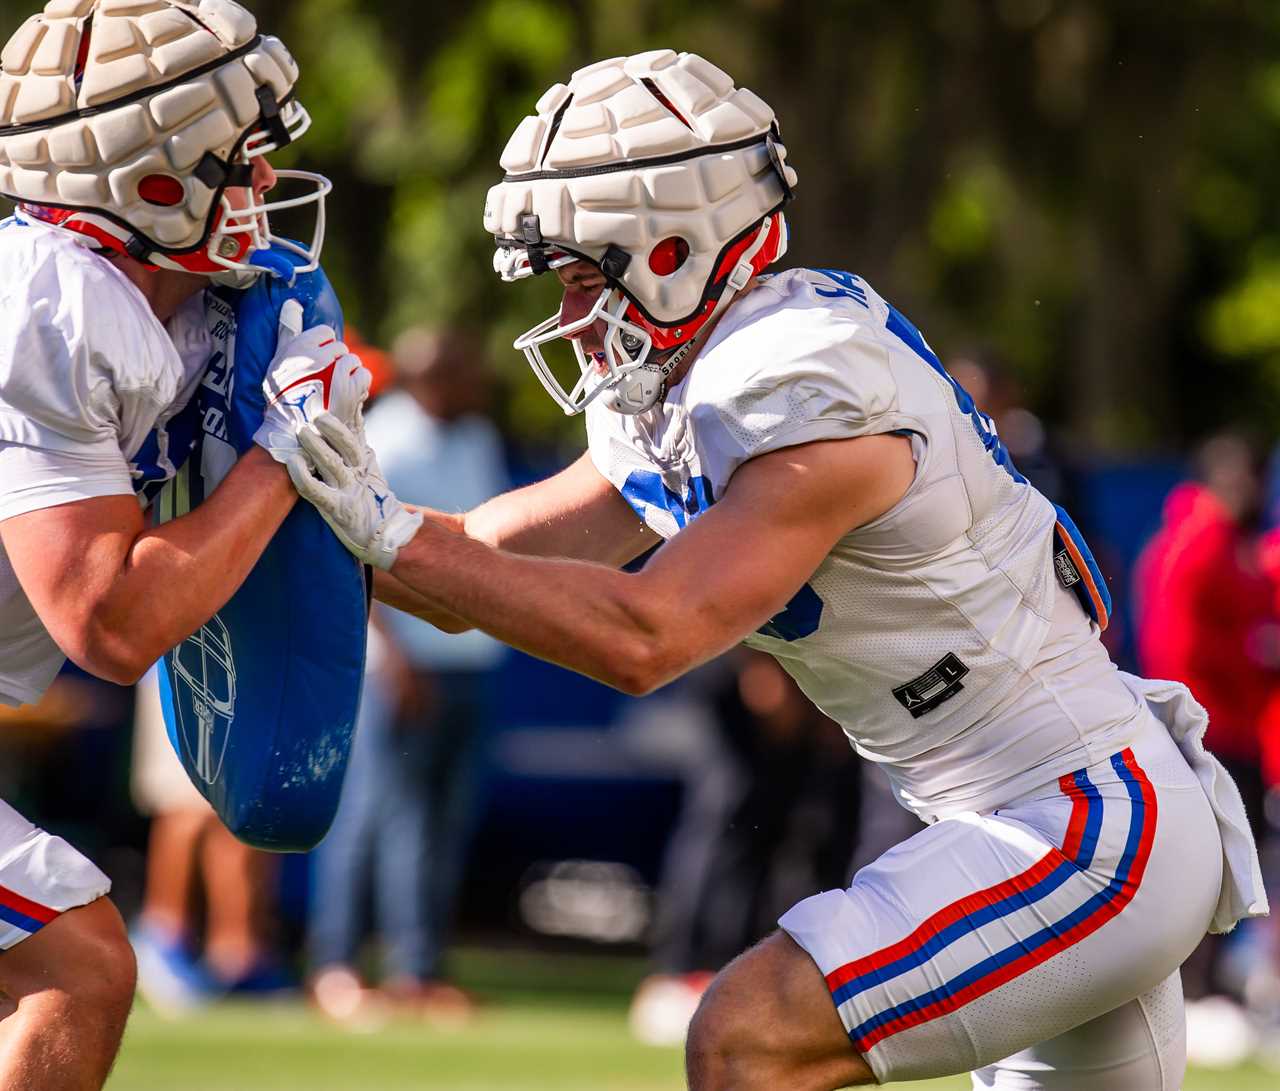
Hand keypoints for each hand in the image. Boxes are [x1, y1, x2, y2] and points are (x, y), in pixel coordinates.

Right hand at [254, 300, 372, 462]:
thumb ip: (287, 330)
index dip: (324, 348)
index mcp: (299, 347)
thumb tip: (292, 303)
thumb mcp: (278, 360)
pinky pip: (363, 375)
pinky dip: (359, 385)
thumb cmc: (282, 397)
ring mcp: (336, 371)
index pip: (325, 333)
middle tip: (325, 382)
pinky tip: (347, 396)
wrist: (293, 431)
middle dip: (336, 362)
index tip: (317, 365)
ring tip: (335, 390)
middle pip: (341, 348)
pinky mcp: (351, 388)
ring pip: (353, 361)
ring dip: (348, 375)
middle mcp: (318, 356)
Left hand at [286, 414, 422, 569]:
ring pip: (332, 464)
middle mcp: (358, 472)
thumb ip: (357, 437)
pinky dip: (304, 477)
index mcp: (364, 459)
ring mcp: (348, 491)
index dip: (349, 411)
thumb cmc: (368, 497)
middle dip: (333, 429)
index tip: (339, 390)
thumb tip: (352, 403)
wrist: (384, 534)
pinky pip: (316, 491)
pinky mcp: (337, 509)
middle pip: (348, 446)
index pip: (357, 431)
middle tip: (316, 413)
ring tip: (302, 431)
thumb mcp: (368, 465)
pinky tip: (294, 463)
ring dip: (317, 447)